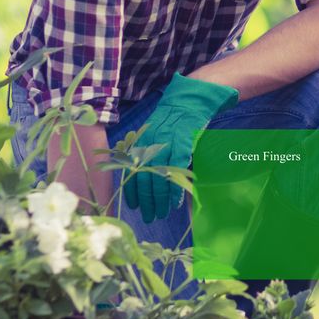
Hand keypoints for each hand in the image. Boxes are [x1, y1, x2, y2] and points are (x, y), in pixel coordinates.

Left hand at [125, 73, 237, 222]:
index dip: (131, 191)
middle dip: (145, 201)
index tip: (134, 206)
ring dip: (159, 200)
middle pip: (142, 179)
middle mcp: (147, 145)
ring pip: (157, 179)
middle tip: (149, 217)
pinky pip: (175, 173)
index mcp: (139, 143)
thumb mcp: (154, 133)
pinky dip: (175, 190)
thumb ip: (148, 152)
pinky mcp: (180, 146)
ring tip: (161, 214)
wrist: (190, 100)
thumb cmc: (173, 119)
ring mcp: (164, 146)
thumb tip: (144, 177)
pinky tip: (175, 202)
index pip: (129, 172)